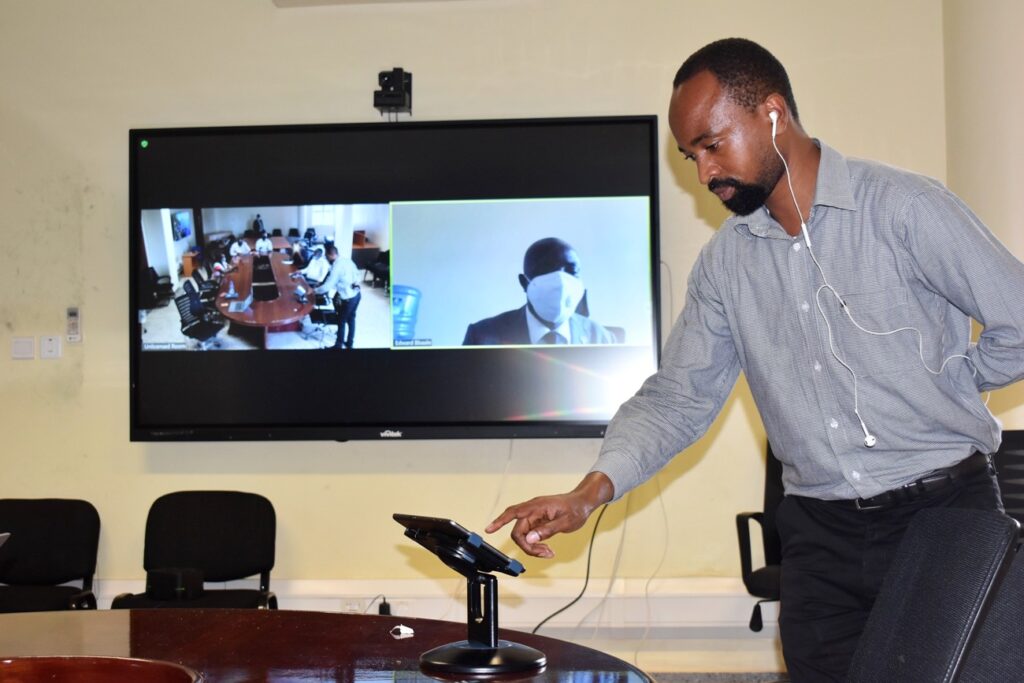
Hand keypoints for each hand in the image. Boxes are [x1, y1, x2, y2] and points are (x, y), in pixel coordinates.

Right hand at [485, 471, 612, 557]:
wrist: (583, 502)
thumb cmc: (576, 508)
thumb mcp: (566, 522)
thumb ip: (547, 530)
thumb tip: (530, 538)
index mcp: (537, 507)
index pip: (514, 515)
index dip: (499, 522)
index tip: (489, 529)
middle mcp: (533, 510)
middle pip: (518, 530)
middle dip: (527, 545)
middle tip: (543, 553)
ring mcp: (535, 515)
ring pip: (524, 534)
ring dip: (532, 546)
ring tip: (548, 553)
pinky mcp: (539, 521)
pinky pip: (531, 534)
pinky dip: (536, 544)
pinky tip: (547, 549)